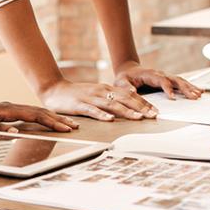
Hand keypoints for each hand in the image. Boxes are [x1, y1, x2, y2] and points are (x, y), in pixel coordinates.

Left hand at [0, 100, 78, 132]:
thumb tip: (15, 132)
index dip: (51, 122)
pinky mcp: (8, 113)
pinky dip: (42, 117)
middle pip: (40, 112)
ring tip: (66, 124)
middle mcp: (12, 108)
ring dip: (52, 118)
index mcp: (8, 110)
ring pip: (37, 112)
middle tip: (74, 126)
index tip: (65, 128)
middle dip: (58, 119)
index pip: (35, 115)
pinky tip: (47, 121)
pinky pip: (30, 114)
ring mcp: (11, 109)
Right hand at [39, 79, 156, 120]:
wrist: (54, 89)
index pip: (129, 95)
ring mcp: (91, 98)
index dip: (143, 103)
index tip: (155, 111)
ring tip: (139, 118)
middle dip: (141, 107)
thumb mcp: (95, 95)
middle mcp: (101, 91)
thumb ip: (109, 100)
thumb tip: (126, 109)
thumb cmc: (76, 95)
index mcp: (106, 89)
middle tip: (154, 115)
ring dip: (127, 111)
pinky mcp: (79, 104)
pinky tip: (110, 120)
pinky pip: (93, 110)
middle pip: (125, 99)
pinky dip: (102, 115)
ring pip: (112, 104)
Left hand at [114, 61, 202, 99]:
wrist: (128, 71)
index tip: (172, 98)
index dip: (167, 88)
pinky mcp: (168, 80)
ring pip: (180, 81)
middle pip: (175, 80)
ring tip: (199, 94)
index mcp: (150, 74)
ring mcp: (165, 76)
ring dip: (190, 88)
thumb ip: (126, 87)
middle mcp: (160, 74)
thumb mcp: (121, 82)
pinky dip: (190, 87)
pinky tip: (199, 91)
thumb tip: (131, 91)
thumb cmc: (124, 78)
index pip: (161, 80)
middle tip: (194, 96)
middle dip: (185, 88)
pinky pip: (180, 83)